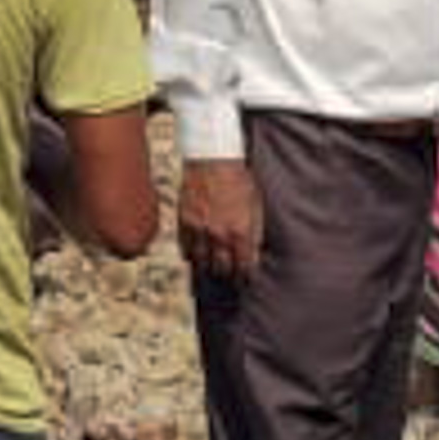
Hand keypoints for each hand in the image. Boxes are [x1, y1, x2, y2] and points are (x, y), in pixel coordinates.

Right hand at [177, 154, 262, 286]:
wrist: (211, 158)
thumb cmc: (238, 179)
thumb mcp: (255, 204)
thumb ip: (255, 231)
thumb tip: (255, 252)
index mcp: (240, 232)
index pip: (244, 267)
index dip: (246, 277)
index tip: (247, 281)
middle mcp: (218, 235)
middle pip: (222, 269)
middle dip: (228, 277)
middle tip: (231, 281)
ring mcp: (198, 230)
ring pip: (201, 263)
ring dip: (208, 269)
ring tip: (213, 271)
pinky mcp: (183, 222)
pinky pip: (185, 249)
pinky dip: (191, 256)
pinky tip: (197, 257)